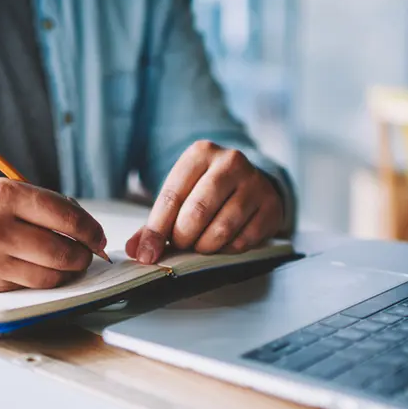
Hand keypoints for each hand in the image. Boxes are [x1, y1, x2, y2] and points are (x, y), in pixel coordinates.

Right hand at [0, 179, 106, 292]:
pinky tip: (41, 271)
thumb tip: (81, 224)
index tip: (97, 236)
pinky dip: (42, 281)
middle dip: (83, 255)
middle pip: (64, 250)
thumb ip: (37, 204)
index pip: (66, 215)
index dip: (91, 229)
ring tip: (67, 263)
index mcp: (5, 195)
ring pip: (51, 275)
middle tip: (85, 252)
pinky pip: (30, 286)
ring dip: (67, 272)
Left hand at [126, 141, 283, 263]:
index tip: (147, 254)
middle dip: (183, 238)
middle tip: (181, 244)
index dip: (156, 230)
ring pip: (221, 228)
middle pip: (196, 212)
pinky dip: (228, 249)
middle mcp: (229, 162)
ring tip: (201, 243)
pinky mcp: (271, 205)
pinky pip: (244, 240)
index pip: (171, 196)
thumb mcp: (181, 195)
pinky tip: (224, 242)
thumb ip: (156, 223)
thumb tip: (137, 251)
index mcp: (200, 154)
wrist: (252, 182)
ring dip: (205, 246)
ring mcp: (254, 182)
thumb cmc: (207, 191)